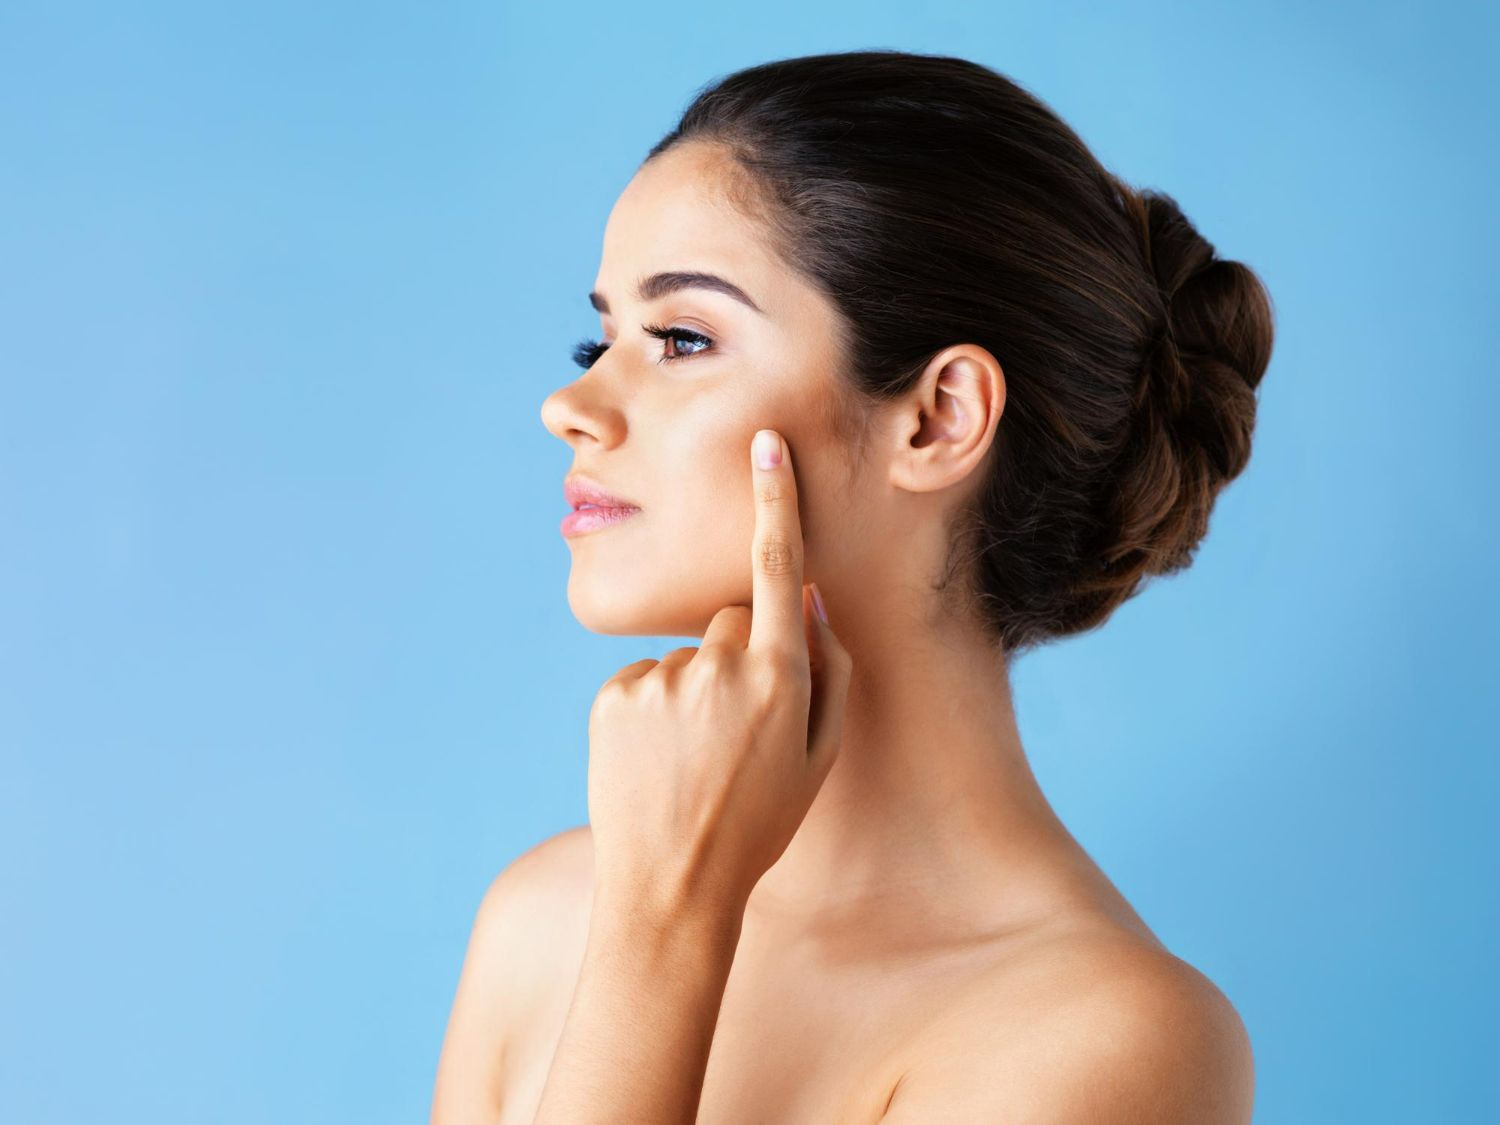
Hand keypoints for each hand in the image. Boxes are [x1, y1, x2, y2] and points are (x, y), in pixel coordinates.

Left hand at [584, 428, 853, 924]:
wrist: (671, 886)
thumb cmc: (760, 822)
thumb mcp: (818, 756)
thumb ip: (826, 669)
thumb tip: (809, 597)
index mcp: (780, 677)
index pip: (778, 568)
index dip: (774, 501)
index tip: (765, 445)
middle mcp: (720, 666)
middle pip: (732, 621)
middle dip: (740, 657)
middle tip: (736, 732)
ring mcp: (661, 679)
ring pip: (687, 655)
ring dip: (694, 691)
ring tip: (692, 759)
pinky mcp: (614, 696)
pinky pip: (644, 679)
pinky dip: (652, 710)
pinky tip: (658, 761)